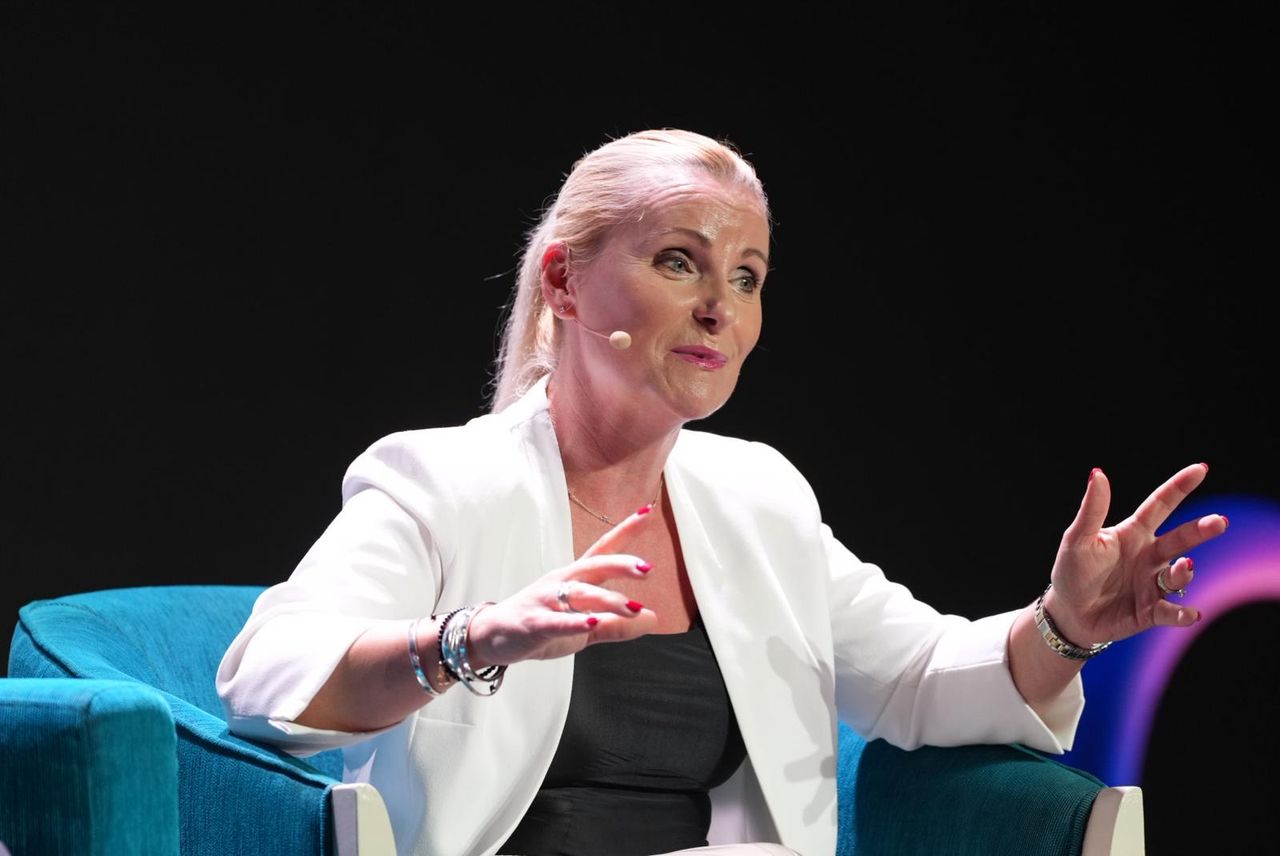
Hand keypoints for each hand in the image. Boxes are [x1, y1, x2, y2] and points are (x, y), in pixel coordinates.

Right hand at [465, 506, 659, 666]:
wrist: (491, 637)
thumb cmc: (540, 625)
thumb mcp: (585, 626)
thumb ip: (617, 624)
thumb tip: (654, 619)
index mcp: (575, 578)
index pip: (603, 549)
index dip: (625, 530)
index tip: (648, 511)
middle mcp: (561, 582)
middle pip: (593, 566)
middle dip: (621, 565)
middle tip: (649, 568)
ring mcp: (546, 601)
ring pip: (579, 594)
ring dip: (606, 600)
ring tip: (634, 607)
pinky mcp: (533, 623)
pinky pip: (555, 621)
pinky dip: (574, 622)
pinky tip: (592, 624)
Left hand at [1044, 463, 1227, 646]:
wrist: (1067, 612)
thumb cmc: (1072, 570)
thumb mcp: (1078, 538)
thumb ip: (1092, 509)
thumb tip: (1098, 473)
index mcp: (1133, 533)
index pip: (1160, 505)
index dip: (1179, 487)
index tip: (1201, 469)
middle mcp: (1149, 556)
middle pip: (1180, 539)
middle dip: (1201, 530)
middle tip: (1219, 521)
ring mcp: (1152, 583)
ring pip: (1178, 575)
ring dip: (1184, 571)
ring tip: (1184, 566)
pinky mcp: (1151, 611)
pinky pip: (1171, 612)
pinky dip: (1182, 614)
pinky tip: (1190, 614)